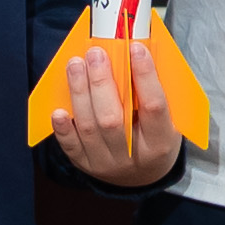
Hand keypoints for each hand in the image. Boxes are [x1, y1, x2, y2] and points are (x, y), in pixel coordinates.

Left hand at [50, 39, 184, 187]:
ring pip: (89, 128)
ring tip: (76, 64)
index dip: (145, 76)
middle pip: (113, 119)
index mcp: (161, 142)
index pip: (154, 106)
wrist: (143, 177)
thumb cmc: (155, 137)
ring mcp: (107, 163)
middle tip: (95, 53)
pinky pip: (71, 147)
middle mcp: (133, 156)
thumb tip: (135, 51)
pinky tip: (57, 109)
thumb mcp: (168, 120)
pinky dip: (62, 128)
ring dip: (79, 93)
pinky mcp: (86, 165)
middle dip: (101, 82)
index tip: (135, 48)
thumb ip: (152, 92)